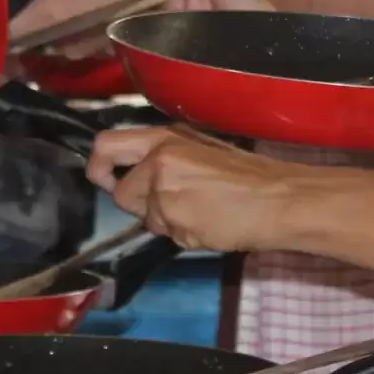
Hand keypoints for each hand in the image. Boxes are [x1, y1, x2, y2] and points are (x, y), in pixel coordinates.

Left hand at [88, 127, 298, 251]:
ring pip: (146, 218)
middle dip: (139, 204)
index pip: (106, 145)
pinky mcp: (176, 224)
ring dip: (165, 220)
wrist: (277, 199)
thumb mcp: (200, 149)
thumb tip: (136, 171)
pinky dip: (183, 234)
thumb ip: (164, 156)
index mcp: (165, 139)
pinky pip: (167, 235)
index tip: (104, 179)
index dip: (97, 166)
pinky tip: (208, 223)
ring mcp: (165, 196)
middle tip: (170, 202)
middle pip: (121, 192)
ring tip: (199, 210)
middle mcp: (158, 163)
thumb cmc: (246, 173)